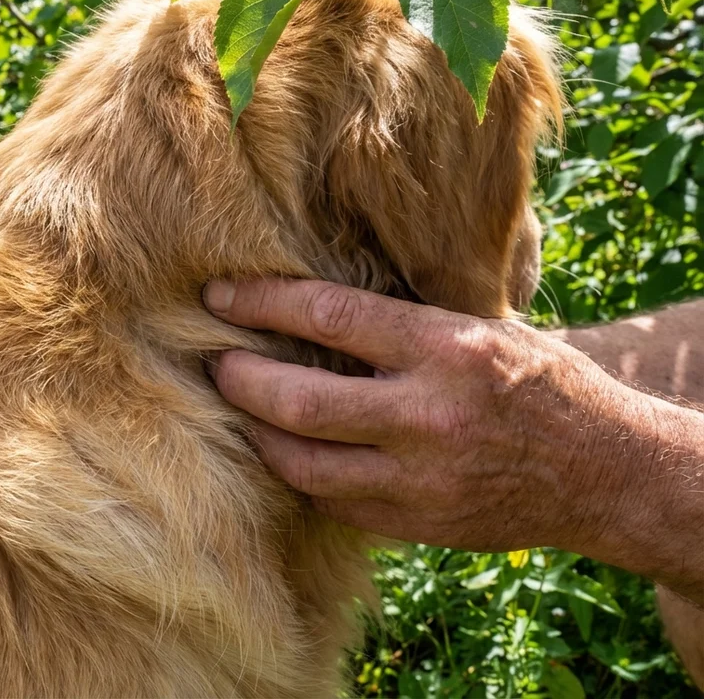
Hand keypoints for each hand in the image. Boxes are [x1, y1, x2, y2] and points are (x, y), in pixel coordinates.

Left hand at [203, 277, 665, 555]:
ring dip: (258, 434)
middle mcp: (428, 416)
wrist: (604, 473)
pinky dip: (302, 475)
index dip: (261, 303)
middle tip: (215, 362)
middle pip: (298, 402)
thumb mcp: (484, 329)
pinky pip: (332, 503)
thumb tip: (312, 302)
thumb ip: (405, 323)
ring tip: (240, 409)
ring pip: (303, 464)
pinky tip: (288, 451)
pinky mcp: (416, 526)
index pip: (330, 317)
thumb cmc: (540, 384)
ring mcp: (420, 480)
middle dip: (240, 379)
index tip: (219, 294)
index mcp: (446, 350)